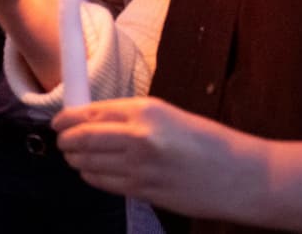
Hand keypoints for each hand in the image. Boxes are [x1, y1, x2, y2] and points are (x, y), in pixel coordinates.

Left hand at [52, 97, 262, 219]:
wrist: (243, 177)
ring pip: (89, 162)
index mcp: (146, 110)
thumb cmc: (209, 143)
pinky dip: (91, 176)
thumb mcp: (168, 116)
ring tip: (72, 156)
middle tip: (61, 141)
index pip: (91, 112)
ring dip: (75, 159)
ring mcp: (140, 166)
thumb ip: (130, 117)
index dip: (67, 118)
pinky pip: (104, 182)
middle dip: (65, 140)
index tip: (58, 121)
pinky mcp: (144, 191)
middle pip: (83, 138)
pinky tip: (89, 172)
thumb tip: (92, 120)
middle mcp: (139, 136)